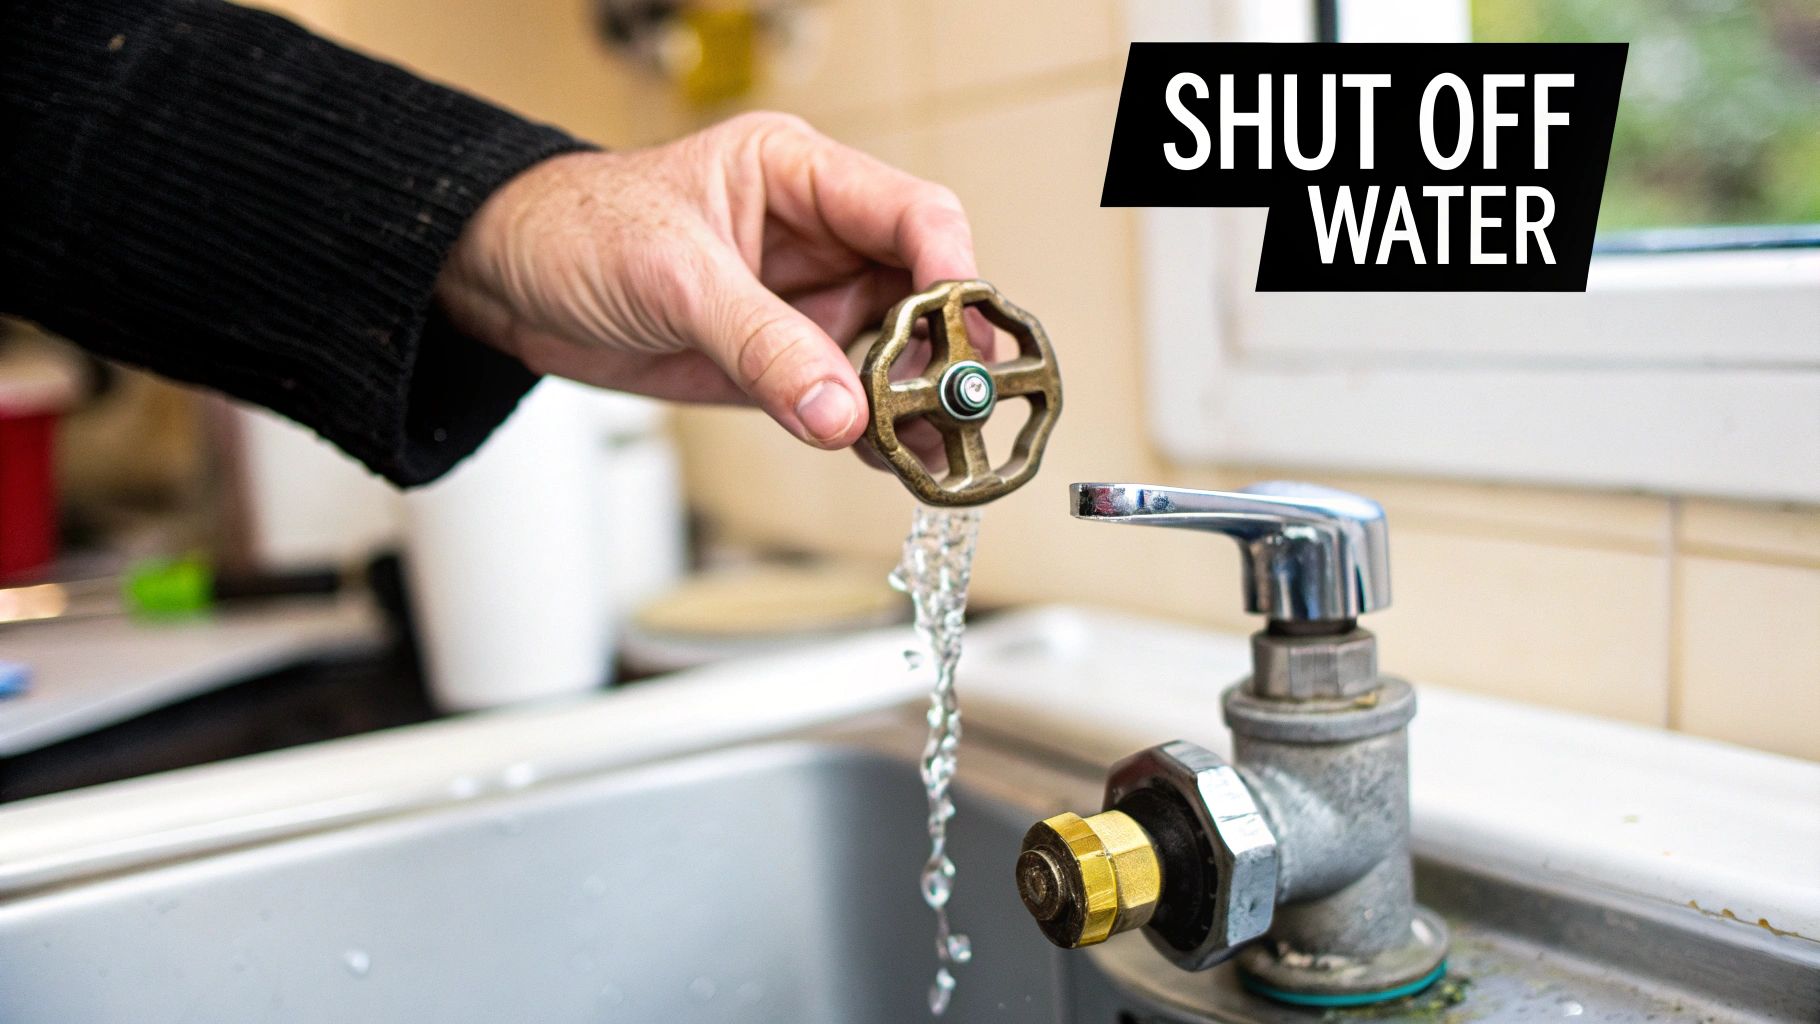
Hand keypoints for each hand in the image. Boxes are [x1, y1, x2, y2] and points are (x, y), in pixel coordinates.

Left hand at [437, 112, 979, 450]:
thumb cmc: (576, 231)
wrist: (508, 282)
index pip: (909, 212)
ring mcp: (805, 302)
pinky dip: (874, 431)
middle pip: (920, 289)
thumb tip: (841, 409)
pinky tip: (890, 457)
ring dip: (915, 402)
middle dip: (943, 350)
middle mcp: (818, 236)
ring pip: (895, 352)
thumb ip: (764, 346)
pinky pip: (848, 398)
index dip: (950, 269)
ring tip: (930, 447)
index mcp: (799, 174)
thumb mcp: (674, 278)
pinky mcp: (784, 361)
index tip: (960, 329)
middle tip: (955, 406)